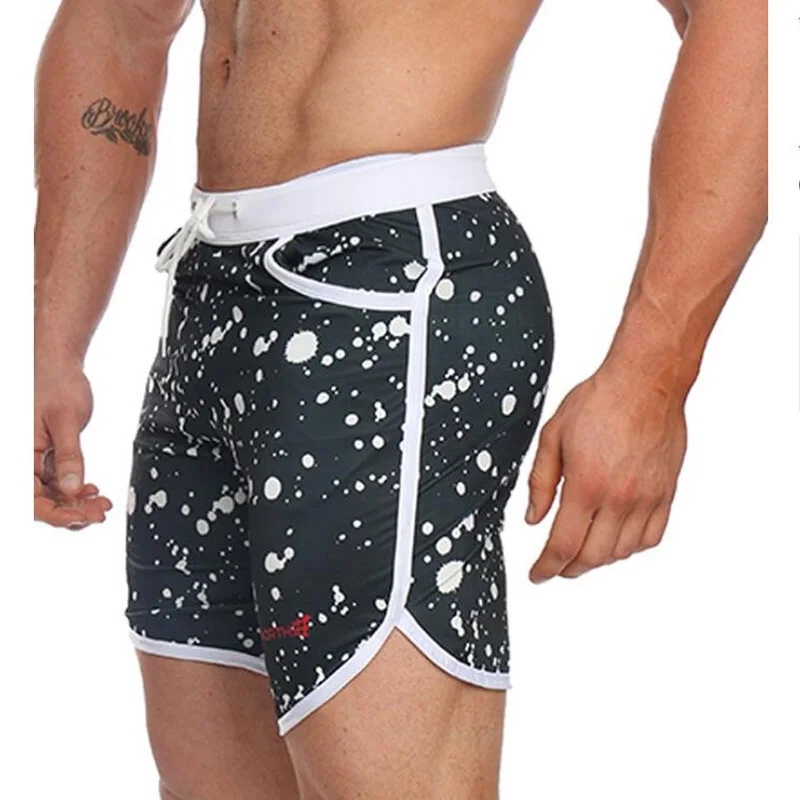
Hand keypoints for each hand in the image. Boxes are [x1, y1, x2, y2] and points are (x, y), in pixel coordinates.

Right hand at [34, 364, 111, 527]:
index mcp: (18, 454)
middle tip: (101, 512)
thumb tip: (71, 489)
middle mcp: (22, 460)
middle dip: (71, 512)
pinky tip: (93, 491)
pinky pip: (58, 481)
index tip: (82, 517)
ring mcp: (34, 459)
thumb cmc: (56, 383)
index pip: (30, 499)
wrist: (58, 363)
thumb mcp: (65, 420)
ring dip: (76, 503)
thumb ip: (69, 456)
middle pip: (42, 501)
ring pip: (52, 494)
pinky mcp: (47, 455)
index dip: (55, 514)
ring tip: (102, 504)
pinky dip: (76, 489)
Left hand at [525, 366, 687, 581]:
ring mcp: (646, 498)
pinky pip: (651, 537)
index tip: (538, 575)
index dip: (547, 567)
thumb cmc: (599, 402)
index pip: (563, 545)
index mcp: (586, 485)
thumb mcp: (553, 436)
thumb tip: (533, 518)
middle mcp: (619, 498)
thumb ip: (540, 481)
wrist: (646, 382)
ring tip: (583, 552)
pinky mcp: (666, 493)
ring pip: (622, 552)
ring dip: (598, 559)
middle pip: (592, 556)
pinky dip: (631, 548)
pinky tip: (617, 540)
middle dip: (569, 568)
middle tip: (556, 567)